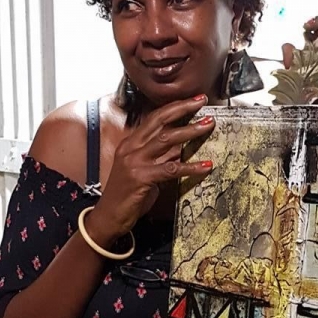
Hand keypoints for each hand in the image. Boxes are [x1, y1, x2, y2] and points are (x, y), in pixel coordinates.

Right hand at [86, 95, 213, 245]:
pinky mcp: (141, 178)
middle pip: (160, 121)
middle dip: (183, 109)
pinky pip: (171, 169)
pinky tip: (205, 165)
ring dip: (190, 131)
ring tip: (208, 126)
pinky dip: (191, 167)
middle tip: (202, 101)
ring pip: (166, 140)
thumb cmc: (127, 195)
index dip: (174, 107)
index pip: (154, 118)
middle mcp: (131, 148)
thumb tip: (182, 146)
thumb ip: (161, 157)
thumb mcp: (145, 170)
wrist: (109, 217)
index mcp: (130, 143)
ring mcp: (134, 162)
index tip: (193, 100)